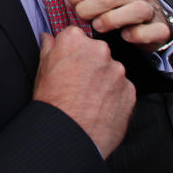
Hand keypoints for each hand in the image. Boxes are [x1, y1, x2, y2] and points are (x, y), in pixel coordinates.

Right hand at [33, 27, 135, 155]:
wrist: (69, 135)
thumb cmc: (53, 103)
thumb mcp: (42, 71)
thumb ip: (48, 48)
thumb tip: (48, 37)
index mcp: (75, 40)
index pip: (76, 37)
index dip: (72, 53)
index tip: (69, 65)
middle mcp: (100, 50)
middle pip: (97, 52)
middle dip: (91, 65)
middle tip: (78, 85)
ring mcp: (117, 70)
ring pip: (112, 71)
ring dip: (104, 81)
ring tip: (89, 100)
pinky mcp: (130, 90)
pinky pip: (123, 89)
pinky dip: (114, 97)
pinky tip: (100, 109)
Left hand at [66, 0, 171, 52]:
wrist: (153, 22)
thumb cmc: (121, 9)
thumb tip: (68, 0)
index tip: (72, 6)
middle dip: (89, 10)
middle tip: (83, 19)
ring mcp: (150, 9)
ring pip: (134, 10)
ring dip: (111, 20)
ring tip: (99, 27)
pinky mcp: (159, 28)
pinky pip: (149, 31)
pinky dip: (135, 35)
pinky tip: (125, 36)